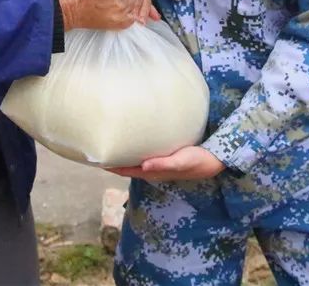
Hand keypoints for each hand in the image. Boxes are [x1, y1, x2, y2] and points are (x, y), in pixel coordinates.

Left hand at [106, 146, 224, 180]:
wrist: (214, 159)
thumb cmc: (197, 161)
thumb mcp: (181, 162)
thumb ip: (163, 164)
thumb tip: (142, 166)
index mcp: (152, 171)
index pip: (125, 170)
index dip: (109, 166)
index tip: (94, 158)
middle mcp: (151, 168)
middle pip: (125, 165)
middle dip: (111, 158)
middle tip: (96, 146)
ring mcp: (157, 162)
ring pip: (133, 158)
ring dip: (121, 153)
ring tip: (109, 141)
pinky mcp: (163, 155)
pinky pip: (143, 152)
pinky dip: (134, 147)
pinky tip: (132, 138)